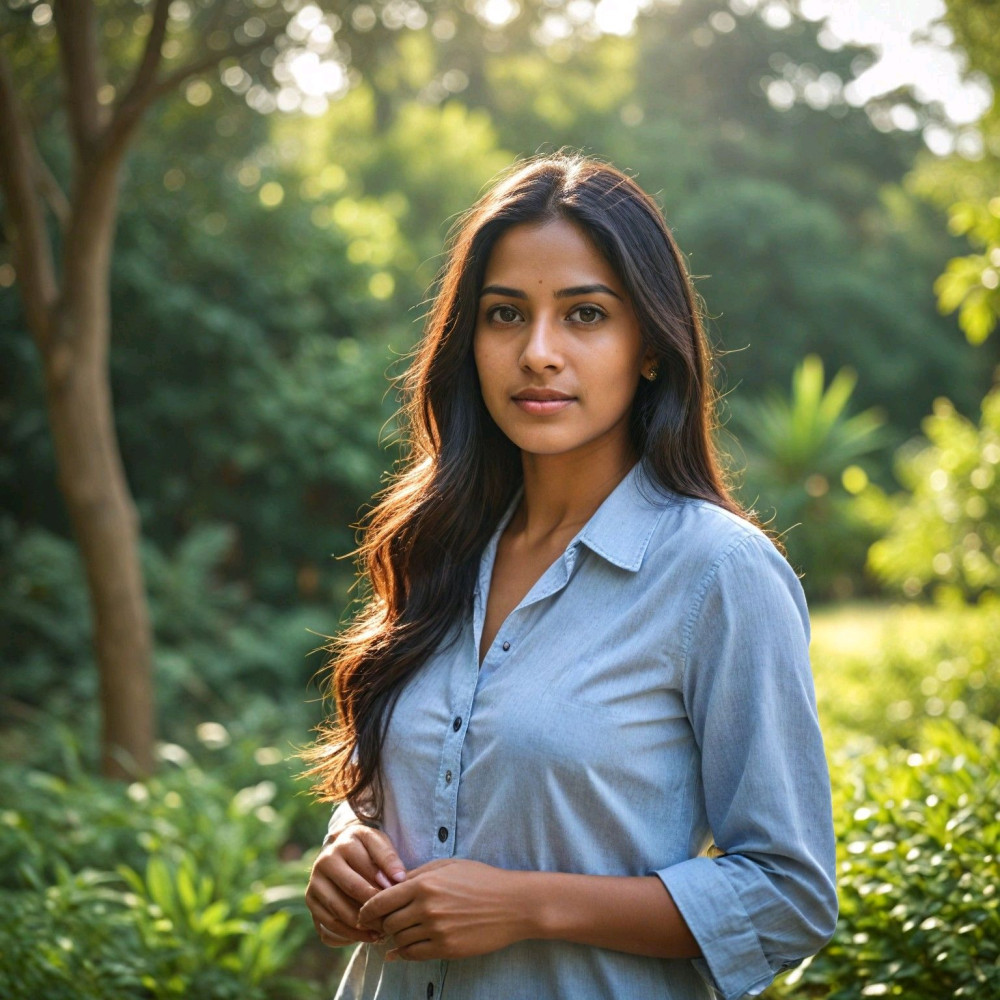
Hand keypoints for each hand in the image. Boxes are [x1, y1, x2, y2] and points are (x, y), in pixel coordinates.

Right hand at [305, 823, 406, 946]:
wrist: (340, 851)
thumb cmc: (366, 849)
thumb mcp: (379, 844)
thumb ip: (389, 858)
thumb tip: (399, 879)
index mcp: (345, 844)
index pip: (367, 868)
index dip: (385, 885)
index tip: (398, 898)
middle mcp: (326, 860)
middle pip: (353, 889)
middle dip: (374, 907)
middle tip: (391, 920)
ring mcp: (315, 881)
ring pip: (339, 909)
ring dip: (362, 925)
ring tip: (382, 932)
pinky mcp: (310, 899)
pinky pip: (329, 922)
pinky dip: (349, 934)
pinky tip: (368, 936)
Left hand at [357, 858, 525, 961]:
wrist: (512, 903)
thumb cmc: (481, 879)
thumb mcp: (448, 866)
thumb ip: (418, 875)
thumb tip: (392, 886)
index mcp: (424, 883)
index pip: (381, 900)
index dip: (367, 909)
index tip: (363, 914)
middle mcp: (426, 907)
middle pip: (387, 922)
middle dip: (381, 925)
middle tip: (379, 926)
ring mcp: (437, 930)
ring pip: (399, 940)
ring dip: (393, 940)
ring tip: (394, 936)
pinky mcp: (447, 948)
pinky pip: (414, 955)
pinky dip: (403, 955)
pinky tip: (399, 953)